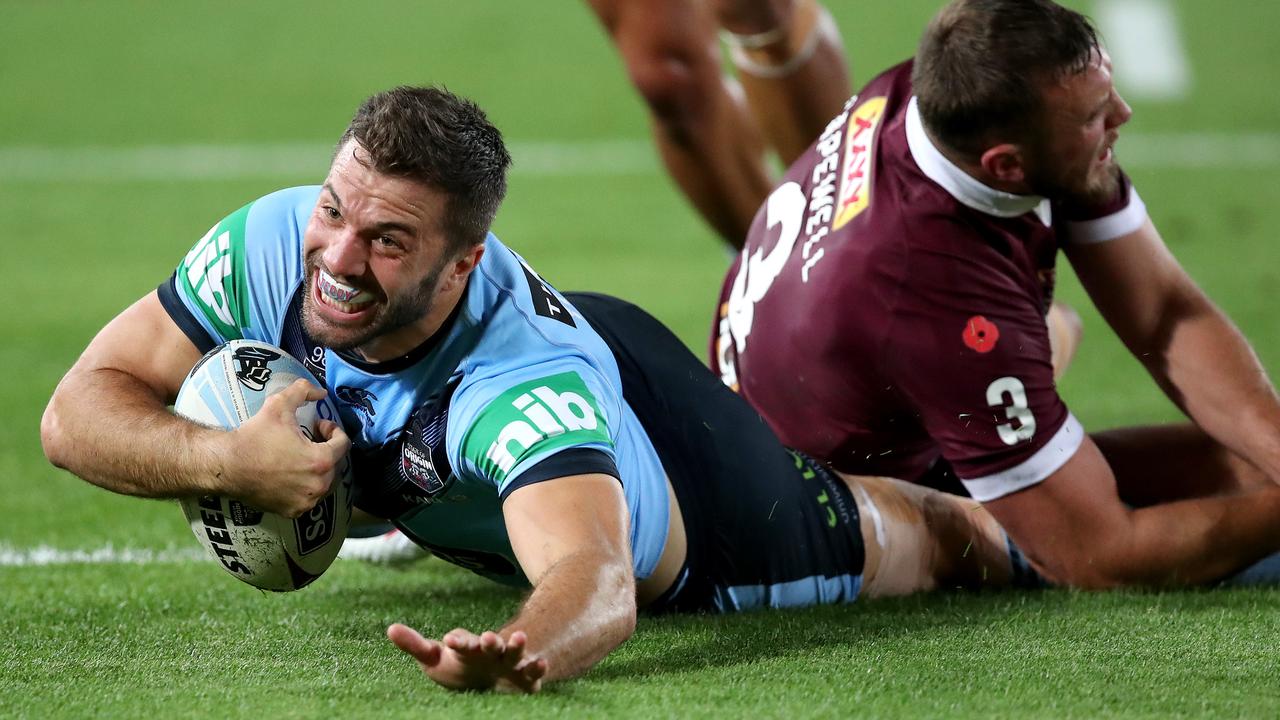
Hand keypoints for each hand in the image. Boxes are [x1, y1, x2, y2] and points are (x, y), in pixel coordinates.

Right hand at [219, 379, 350, 516]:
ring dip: (319, 468)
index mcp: (321, 460)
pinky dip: (306, 486)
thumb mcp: (279, 404)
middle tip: (309, 439)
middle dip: (326, 449)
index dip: (333, 430)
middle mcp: (319, 485)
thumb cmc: (254, 436)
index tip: (317, 425)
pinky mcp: (293, 511)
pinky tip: (291, 474)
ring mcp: (307, 501)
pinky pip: (310, 497)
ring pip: (325, 482)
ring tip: (301, 456)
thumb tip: (321, 392)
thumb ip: (303, 390)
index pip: (343, 444)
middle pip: (336, 463)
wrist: (226, 466)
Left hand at [387, 623, 547, 692]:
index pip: (462, 642)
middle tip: (488, 637)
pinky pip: (533, 673)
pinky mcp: (524, 678)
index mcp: (469, 648)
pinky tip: (542, 664)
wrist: (491, 675)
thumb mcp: (434, 658)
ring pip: (515, 653)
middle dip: (491, 641)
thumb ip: (416, 645)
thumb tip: (390, 629)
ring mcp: (509, 663)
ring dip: (517, 646)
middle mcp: (491, 652)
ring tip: (520, 638)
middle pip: (492, 644)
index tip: (449, 639)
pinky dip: (538, 668)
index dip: (458, 641)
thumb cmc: (458, 665)